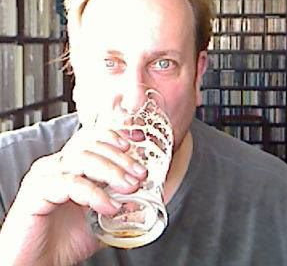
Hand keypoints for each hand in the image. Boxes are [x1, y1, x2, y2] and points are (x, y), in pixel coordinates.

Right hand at [0, 126, 146, 265]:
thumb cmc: (62, 241)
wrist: (33, 265)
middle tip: (140, 174)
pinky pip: (70, 184)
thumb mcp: (100, 219)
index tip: (137, 143)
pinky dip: (94, 193)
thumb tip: (149, 200)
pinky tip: (109, 206)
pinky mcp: (36, 192)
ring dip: (112, 171)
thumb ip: (121, 206)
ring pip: (82, 159)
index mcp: (69, 165)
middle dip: (121, 158)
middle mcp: (56, 165)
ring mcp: (45, 176)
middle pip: (91, 145)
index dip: (115, 137)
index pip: (92, 138)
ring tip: (130, 188)